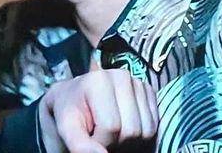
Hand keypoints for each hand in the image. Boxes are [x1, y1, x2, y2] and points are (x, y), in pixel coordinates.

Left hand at [38, 69, 157, 152]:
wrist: (74, 98)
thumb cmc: (69, 114)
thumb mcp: (66, 129)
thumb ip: (80, 145)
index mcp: (99, 80)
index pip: (111, 127)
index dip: (99, 140)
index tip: (87, 133)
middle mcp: (121, 76)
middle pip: (132, 130)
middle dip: (115, 141)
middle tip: (99, 133)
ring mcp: (137, 82)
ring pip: (147, 131)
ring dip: (128, 139)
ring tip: (109, 130)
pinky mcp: (148, 91)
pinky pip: (155, 125)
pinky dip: (140, 132)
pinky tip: (123, 124)